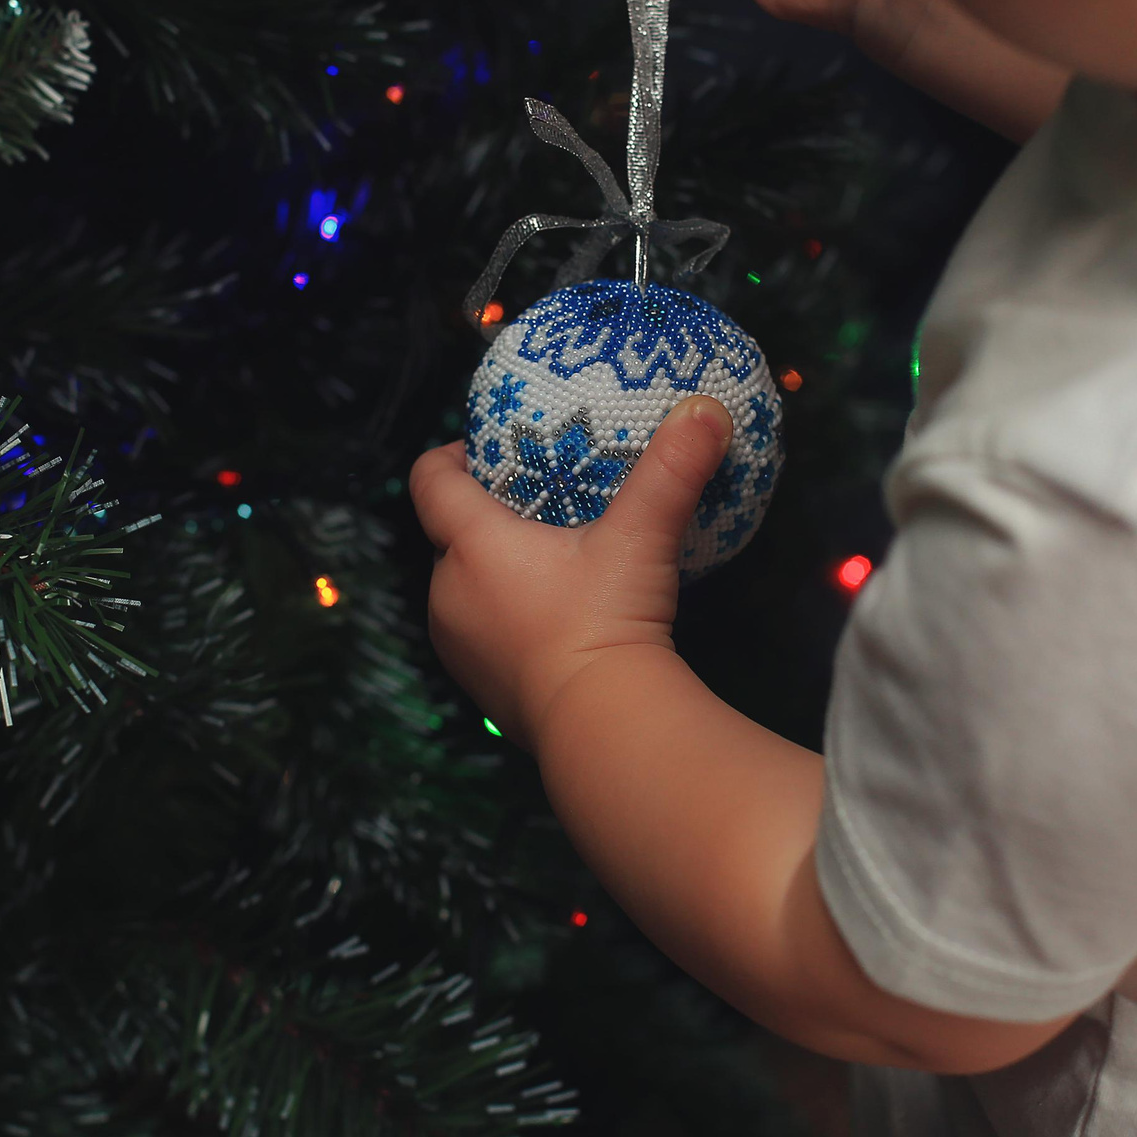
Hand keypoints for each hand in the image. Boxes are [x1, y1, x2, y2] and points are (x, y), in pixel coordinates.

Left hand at [409, 395, 732, 747]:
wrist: (602, 727)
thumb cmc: (607, 624)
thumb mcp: (642, 538)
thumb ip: (672, 469)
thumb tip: (707, 408)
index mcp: (471, 546)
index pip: (430, 482)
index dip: (448, 457)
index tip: (483, 449)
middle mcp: (447, 594)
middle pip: (449, 537)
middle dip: (483, 518)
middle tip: (535, 505)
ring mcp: (458, 647)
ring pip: (463, 589)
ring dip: (493, 574)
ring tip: (549, 563)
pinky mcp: (479, 689)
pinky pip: (482, 636)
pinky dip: (507, 621)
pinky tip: (555, 621)